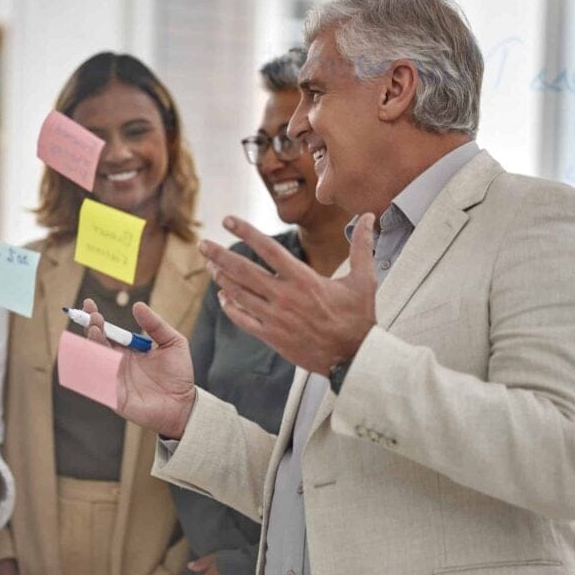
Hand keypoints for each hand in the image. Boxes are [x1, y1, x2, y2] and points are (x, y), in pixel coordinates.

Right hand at [80, 298, 195, 438]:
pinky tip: (94, 356)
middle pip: (95, 344)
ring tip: (95, 331)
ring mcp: (114, 380)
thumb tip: (138, 305)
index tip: (89, 304)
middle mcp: (116, 364)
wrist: (184, 404)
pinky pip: (99, 384)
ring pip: (94, 362)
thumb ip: (156, 325)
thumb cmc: (178, 374)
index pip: (106, 332)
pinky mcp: (114, 397)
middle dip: (92, 329)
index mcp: (127, 351)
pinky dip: (93, 370)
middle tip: (95, 318)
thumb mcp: (173, 342)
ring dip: (91, 346)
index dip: (95, 319)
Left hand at [199, 214, 376, 374]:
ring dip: (223, 279)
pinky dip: (231, 308)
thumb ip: (362, 246)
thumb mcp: (364, 279)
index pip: (268, 249)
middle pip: (244, 271)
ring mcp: (276, 318)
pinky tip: (223, 298)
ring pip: (240, 294)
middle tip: (203, 244)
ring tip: (211, 266)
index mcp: (304, 280)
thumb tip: (370, 217)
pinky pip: (244, 320)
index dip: (246, 232)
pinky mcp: (272, 337)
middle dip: (220, 255)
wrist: (354, 358)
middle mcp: (285, 297)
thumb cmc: (359, 318)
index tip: (228, 220)